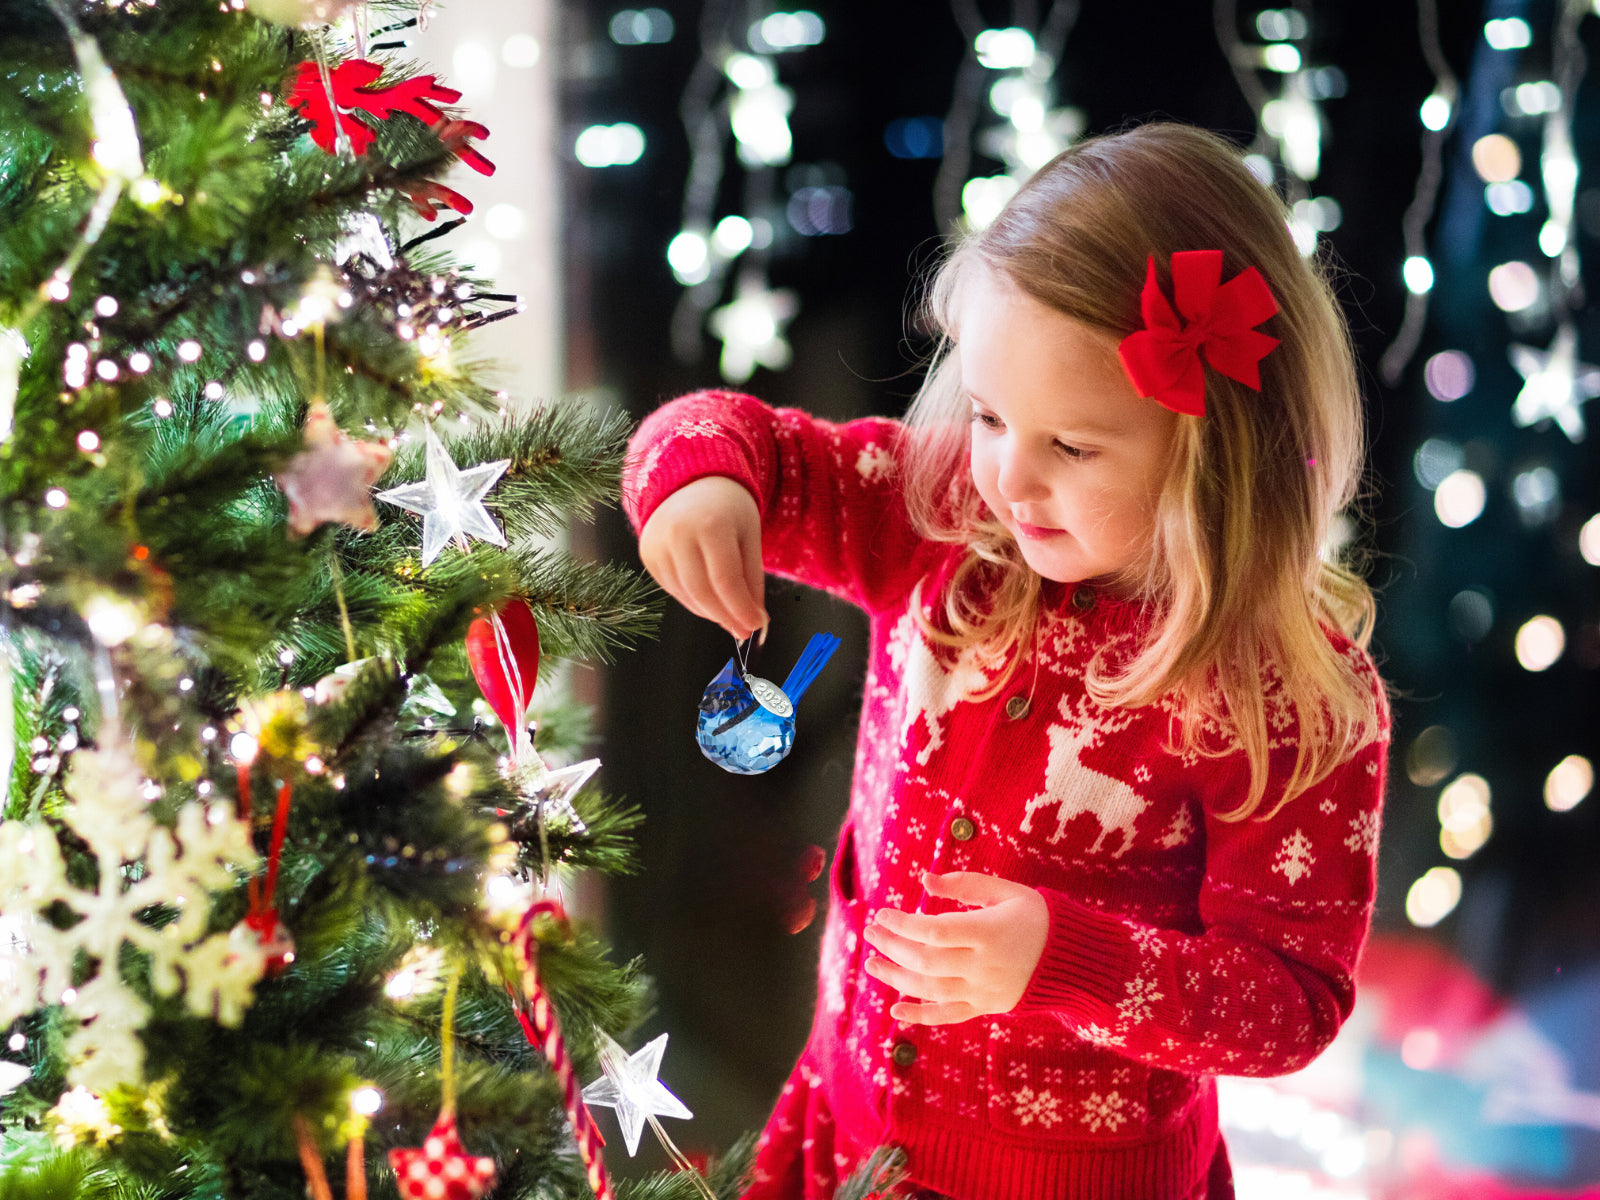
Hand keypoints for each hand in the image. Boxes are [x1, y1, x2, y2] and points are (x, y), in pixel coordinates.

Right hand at [638, 475, 768, 640]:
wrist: (691, 483)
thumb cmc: (727, 509)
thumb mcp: (749, 536)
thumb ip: (752, 579)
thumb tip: (756, 620)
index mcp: (710, 524)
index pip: (726, 580)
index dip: (741, 609)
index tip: (755, 625)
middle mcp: (678, 533)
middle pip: (703, 592)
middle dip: (726, 617)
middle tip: (743, 629)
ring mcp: (657, 544)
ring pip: (686, 595)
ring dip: (711, 612)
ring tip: (729, 614)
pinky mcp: (648, 554)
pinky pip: (673, 589)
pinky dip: (694, 601)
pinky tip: (709, 600)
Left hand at [862, 871, 1048, 1025]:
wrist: (1074, 960)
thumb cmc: (1037, 917)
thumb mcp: (1007, 891)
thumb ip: (965, 884)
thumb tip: (925, 880)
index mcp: (988, 932)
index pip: (934, 932)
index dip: (903, 924)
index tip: (881, 913)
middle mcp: (983, 966)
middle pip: (926, 961)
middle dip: (892, 947)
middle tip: (870, 933)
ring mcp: (983, 991)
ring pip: (931, 989)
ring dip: (896, 978)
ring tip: (872, 964)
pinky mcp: (986, 1007)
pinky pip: (948, 1016)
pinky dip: (920, 1016)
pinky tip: (895, 1011)